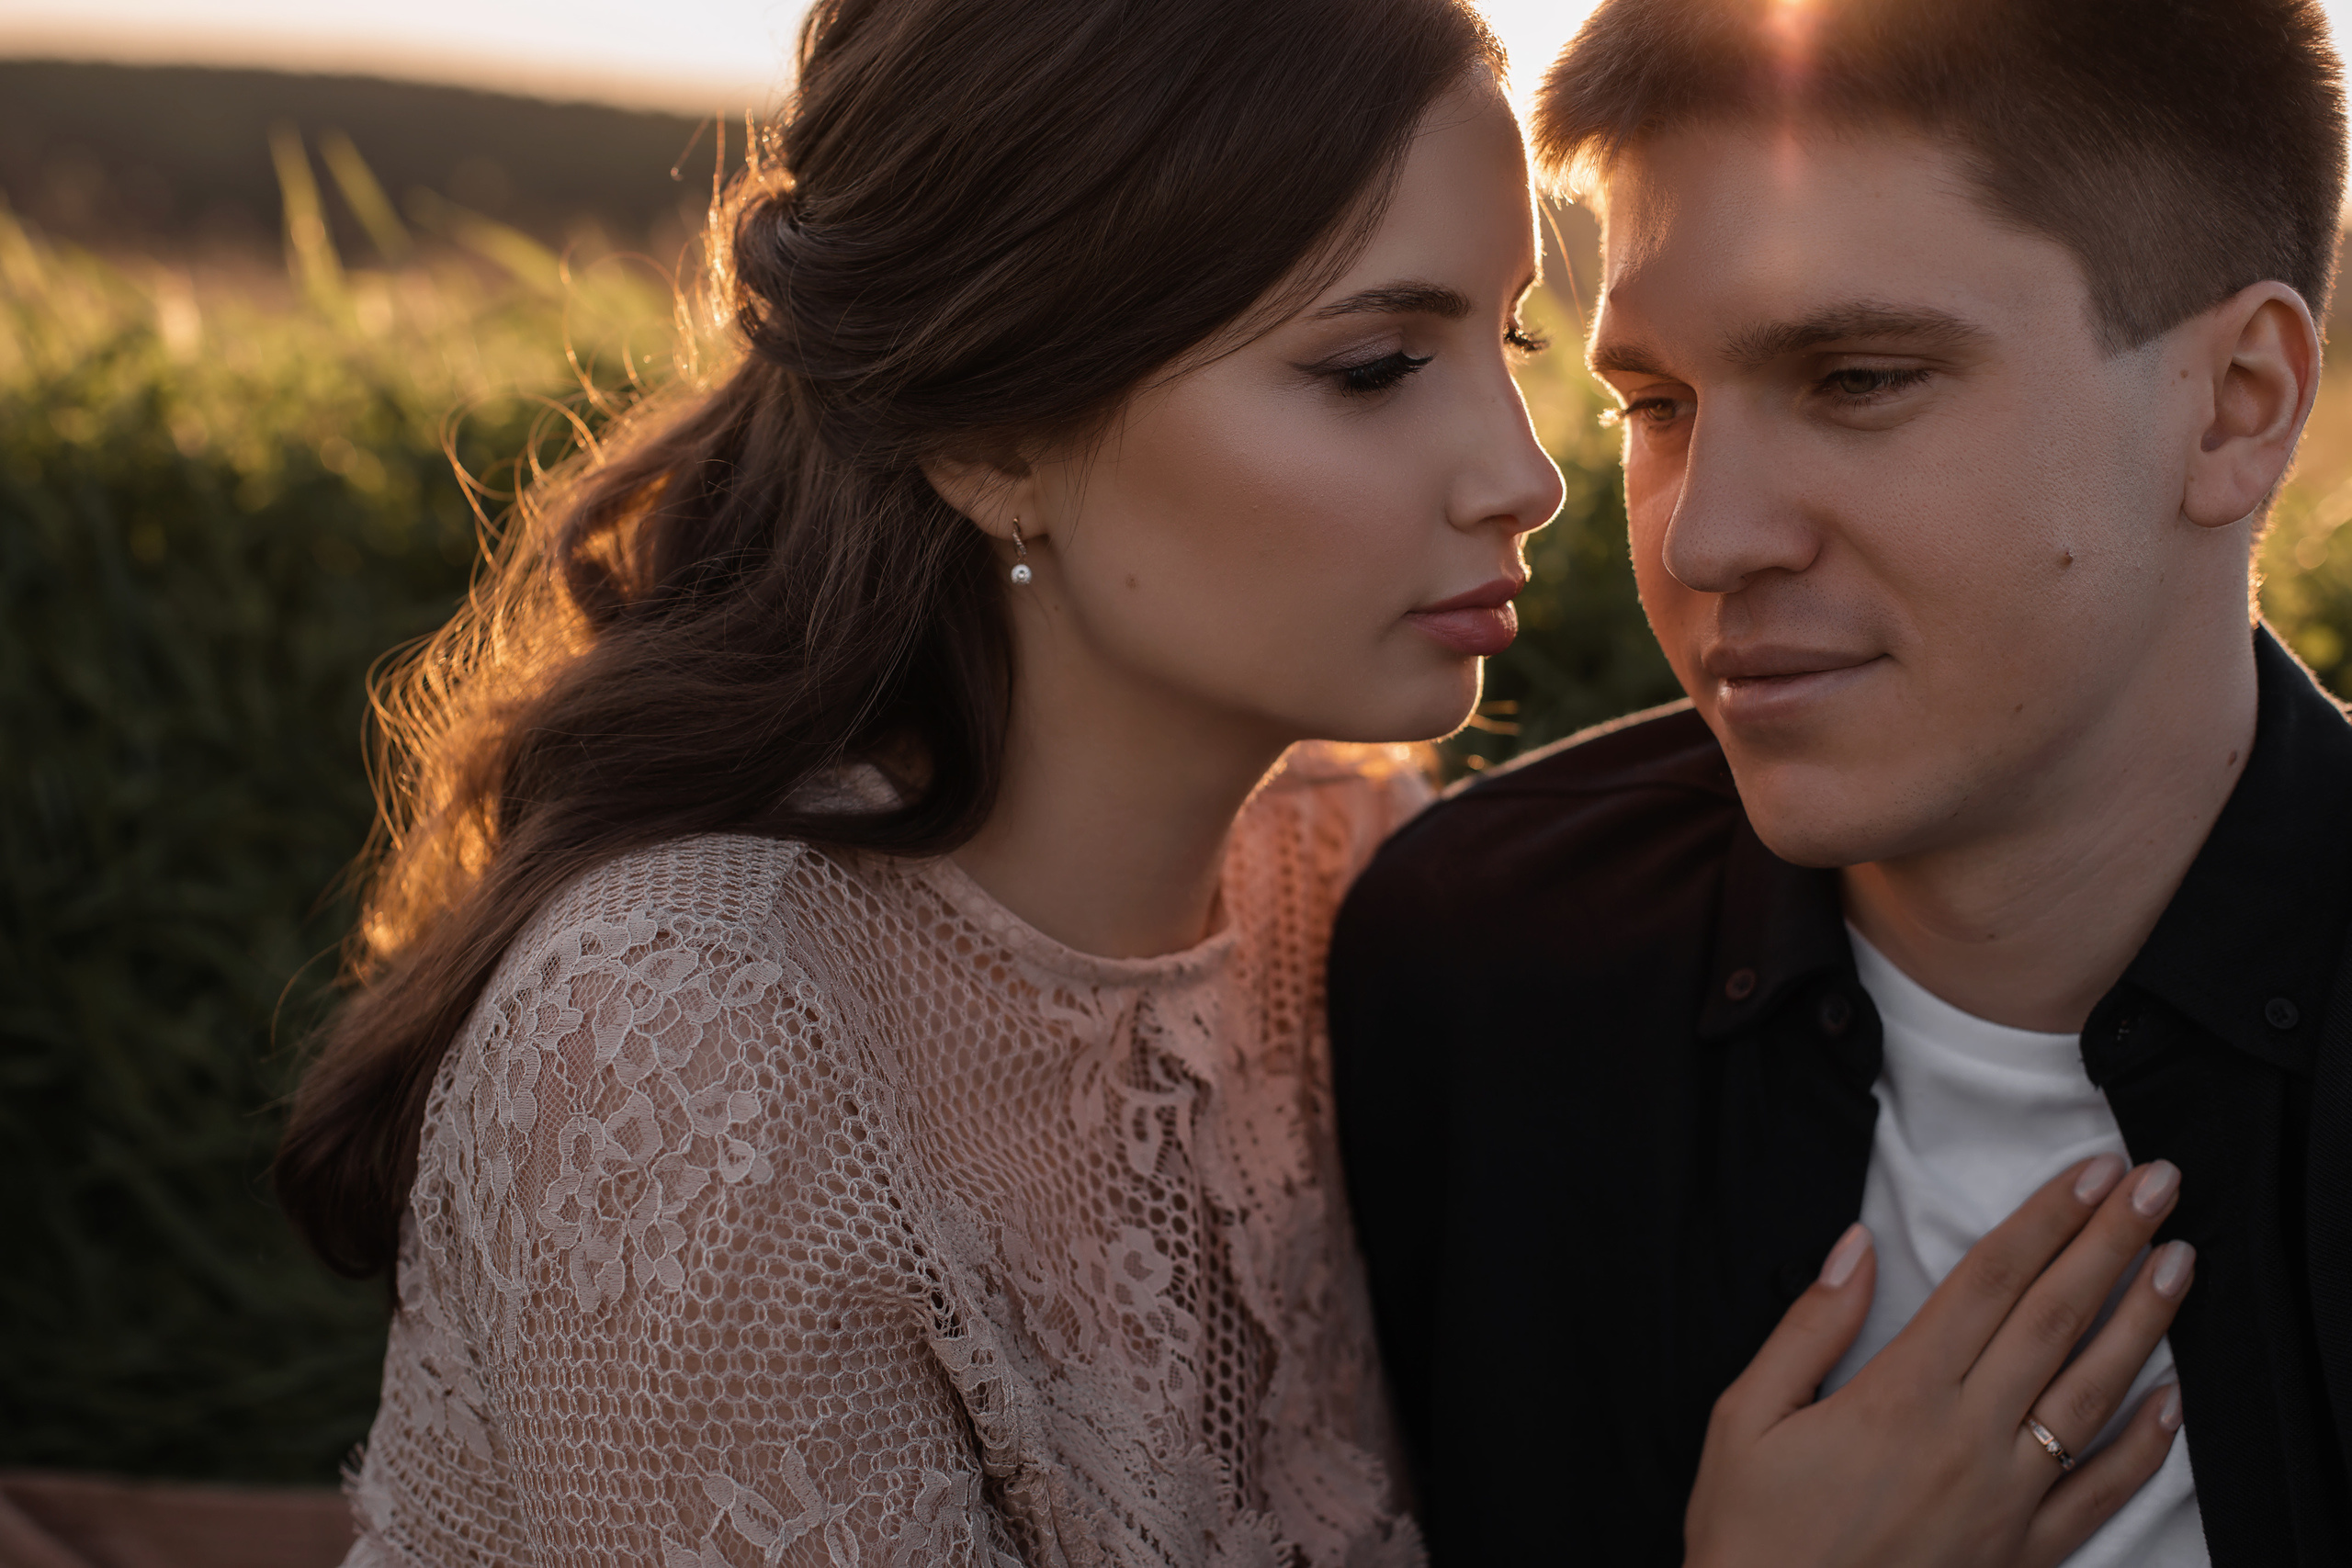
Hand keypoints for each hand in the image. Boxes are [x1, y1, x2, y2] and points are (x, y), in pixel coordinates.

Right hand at [1683, 1155, 2193, 1567]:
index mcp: (1896, 1395)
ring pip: (2092, 1393)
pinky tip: (2171, 1397)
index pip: (1988, 1282)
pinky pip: (2100, 1492)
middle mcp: (1965, 1439)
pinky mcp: (2022, 1555)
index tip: (2087, 1172)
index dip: (2043, 1219)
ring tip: (2180, 1263)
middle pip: (2053, 1319)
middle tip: (2156, 1184)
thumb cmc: (1750, 1532)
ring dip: (2144, 1322)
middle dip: (2110, 1243)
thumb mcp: (1743, 1419)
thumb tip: (1857, 1248)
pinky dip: (2144, 1443)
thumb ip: (1807, 1329)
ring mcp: (2005, 1501)